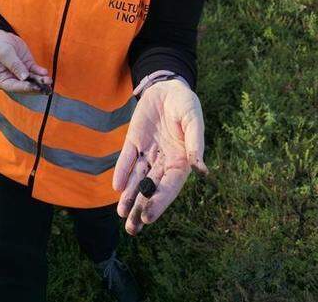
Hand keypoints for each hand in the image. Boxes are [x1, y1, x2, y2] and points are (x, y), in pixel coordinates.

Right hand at [0, 30, 50, 92]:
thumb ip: (14, 65)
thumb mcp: (4, 53)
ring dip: (41, 81)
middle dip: (35, 87)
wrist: (2, 37)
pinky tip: (44, 72)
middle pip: (24, 86)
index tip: (33, 87)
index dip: (24, 88)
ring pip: (32, 80)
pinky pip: (35, 71)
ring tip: (48, 80)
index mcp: (0, 79)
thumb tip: (24, 77)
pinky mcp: (28, 67)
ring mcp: (20, 74)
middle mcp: (11, 79)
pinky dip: (40, 72)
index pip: (13, 87)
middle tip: (45, 87)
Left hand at [112, 79, 208, 234]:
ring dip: (129, 196)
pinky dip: (122, 172)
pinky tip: (116, 187)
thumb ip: (195, 142)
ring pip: (138, 179)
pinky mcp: (134, 142)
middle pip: (152, 189)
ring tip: (122, 215)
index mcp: (182, 160)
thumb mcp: (193, 119)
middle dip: (142, 208)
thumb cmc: (186, 105)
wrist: (168, 87)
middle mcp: (164, 161)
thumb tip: (201, 168)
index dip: (159, 202)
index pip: (170, 186)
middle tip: (132, 228)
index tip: (148, 217)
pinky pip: (128, 159)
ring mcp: (148, 152)